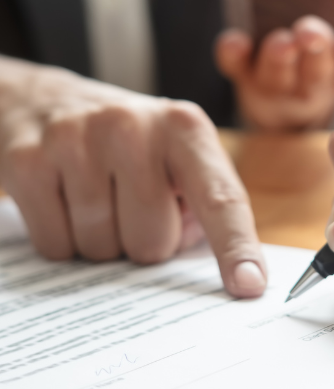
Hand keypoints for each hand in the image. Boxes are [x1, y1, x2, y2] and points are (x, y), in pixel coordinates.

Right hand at [0, 58, 265, 297]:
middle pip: (153, 243)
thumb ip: (203, 206)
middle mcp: (134, 127)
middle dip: (145, 241)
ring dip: (104, 240)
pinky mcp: (28, 162)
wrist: (46, 102)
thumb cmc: (127, 143)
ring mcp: (77, 141)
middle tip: (130, 204)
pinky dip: (64, 239)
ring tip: (97, 197)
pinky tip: (64, 199)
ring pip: (102, 250)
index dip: (236, 246)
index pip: (219, 198)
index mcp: (184, 128)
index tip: (249, 286)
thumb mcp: (176, 156)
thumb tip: (222, 270)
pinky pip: (56, 246)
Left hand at [215, 16, 333, 129]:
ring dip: (279, 58)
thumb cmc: (331, 58)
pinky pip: (236, 68)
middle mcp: (311, 84)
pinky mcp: (244, 75)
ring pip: (277, 74)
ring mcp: (276, 83)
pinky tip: (233, 42)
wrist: (285, 80)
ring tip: (280, 41)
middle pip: (315, 72)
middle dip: (315, 51)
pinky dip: (232, 55)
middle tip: (312, 32)